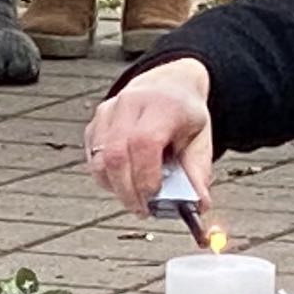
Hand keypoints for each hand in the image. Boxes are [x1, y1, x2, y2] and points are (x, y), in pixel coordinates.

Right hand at [87, 59, 212, 216]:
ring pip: (100, 160)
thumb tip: (199, 206)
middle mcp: (130, 103)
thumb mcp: (200, 139)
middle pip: (116, 155)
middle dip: (128, 191)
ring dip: (116, 187)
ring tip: (134, 198)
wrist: (168, 83)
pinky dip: (107, 177)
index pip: (144, 143)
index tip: (154, 198)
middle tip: (142, 210)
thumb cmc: (185, 115)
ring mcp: (109, 111)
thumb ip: (198, 172)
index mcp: (162, 106)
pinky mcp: (96, 122)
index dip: (145, 176)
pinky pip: (93, 158)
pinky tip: (124, 181)